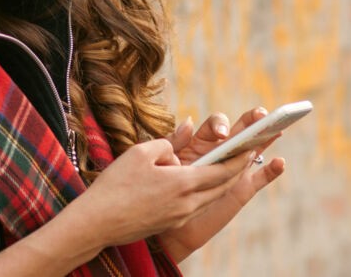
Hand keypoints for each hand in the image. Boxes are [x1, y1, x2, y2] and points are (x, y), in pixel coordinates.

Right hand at [66, 138, 254, 248]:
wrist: (97, 223)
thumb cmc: (116, 185)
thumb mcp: (140, 152)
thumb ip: (169, 140)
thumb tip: (188, 128)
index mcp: (183, 183)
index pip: (223, 170)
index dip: (240, 158)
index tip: (252, 145)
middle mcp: (188, 203)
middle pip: (222, 186)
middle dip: (237, 169)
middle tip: (247, 154)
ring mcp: (180, 215)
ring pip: (210, 196)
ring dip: (221, 181)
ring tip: (227, 165)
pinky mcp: (170, 222)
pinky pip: (195, 204)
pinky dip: (203, 190)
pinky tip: (196, 181)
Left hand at [158, 108, 286, 259]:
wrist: (171, 227)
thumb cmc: (165, 190)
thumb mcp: (165, 162)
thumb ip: (175, 142)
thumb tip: (190, 122)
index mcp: (202, 142)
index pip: (216, 125)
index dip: (220, 125)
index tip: (221, 135)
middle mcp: (222, 152)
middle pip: (241, 130)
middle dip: (251, 120)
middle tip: (260, 114)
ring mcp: (235, 169)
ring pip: (255, 148)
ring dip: (267, 137)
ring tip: (277, 127)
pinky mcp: (244, 188)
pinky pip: (261, 177)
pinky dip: (273, 170)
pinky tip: (279, 162)